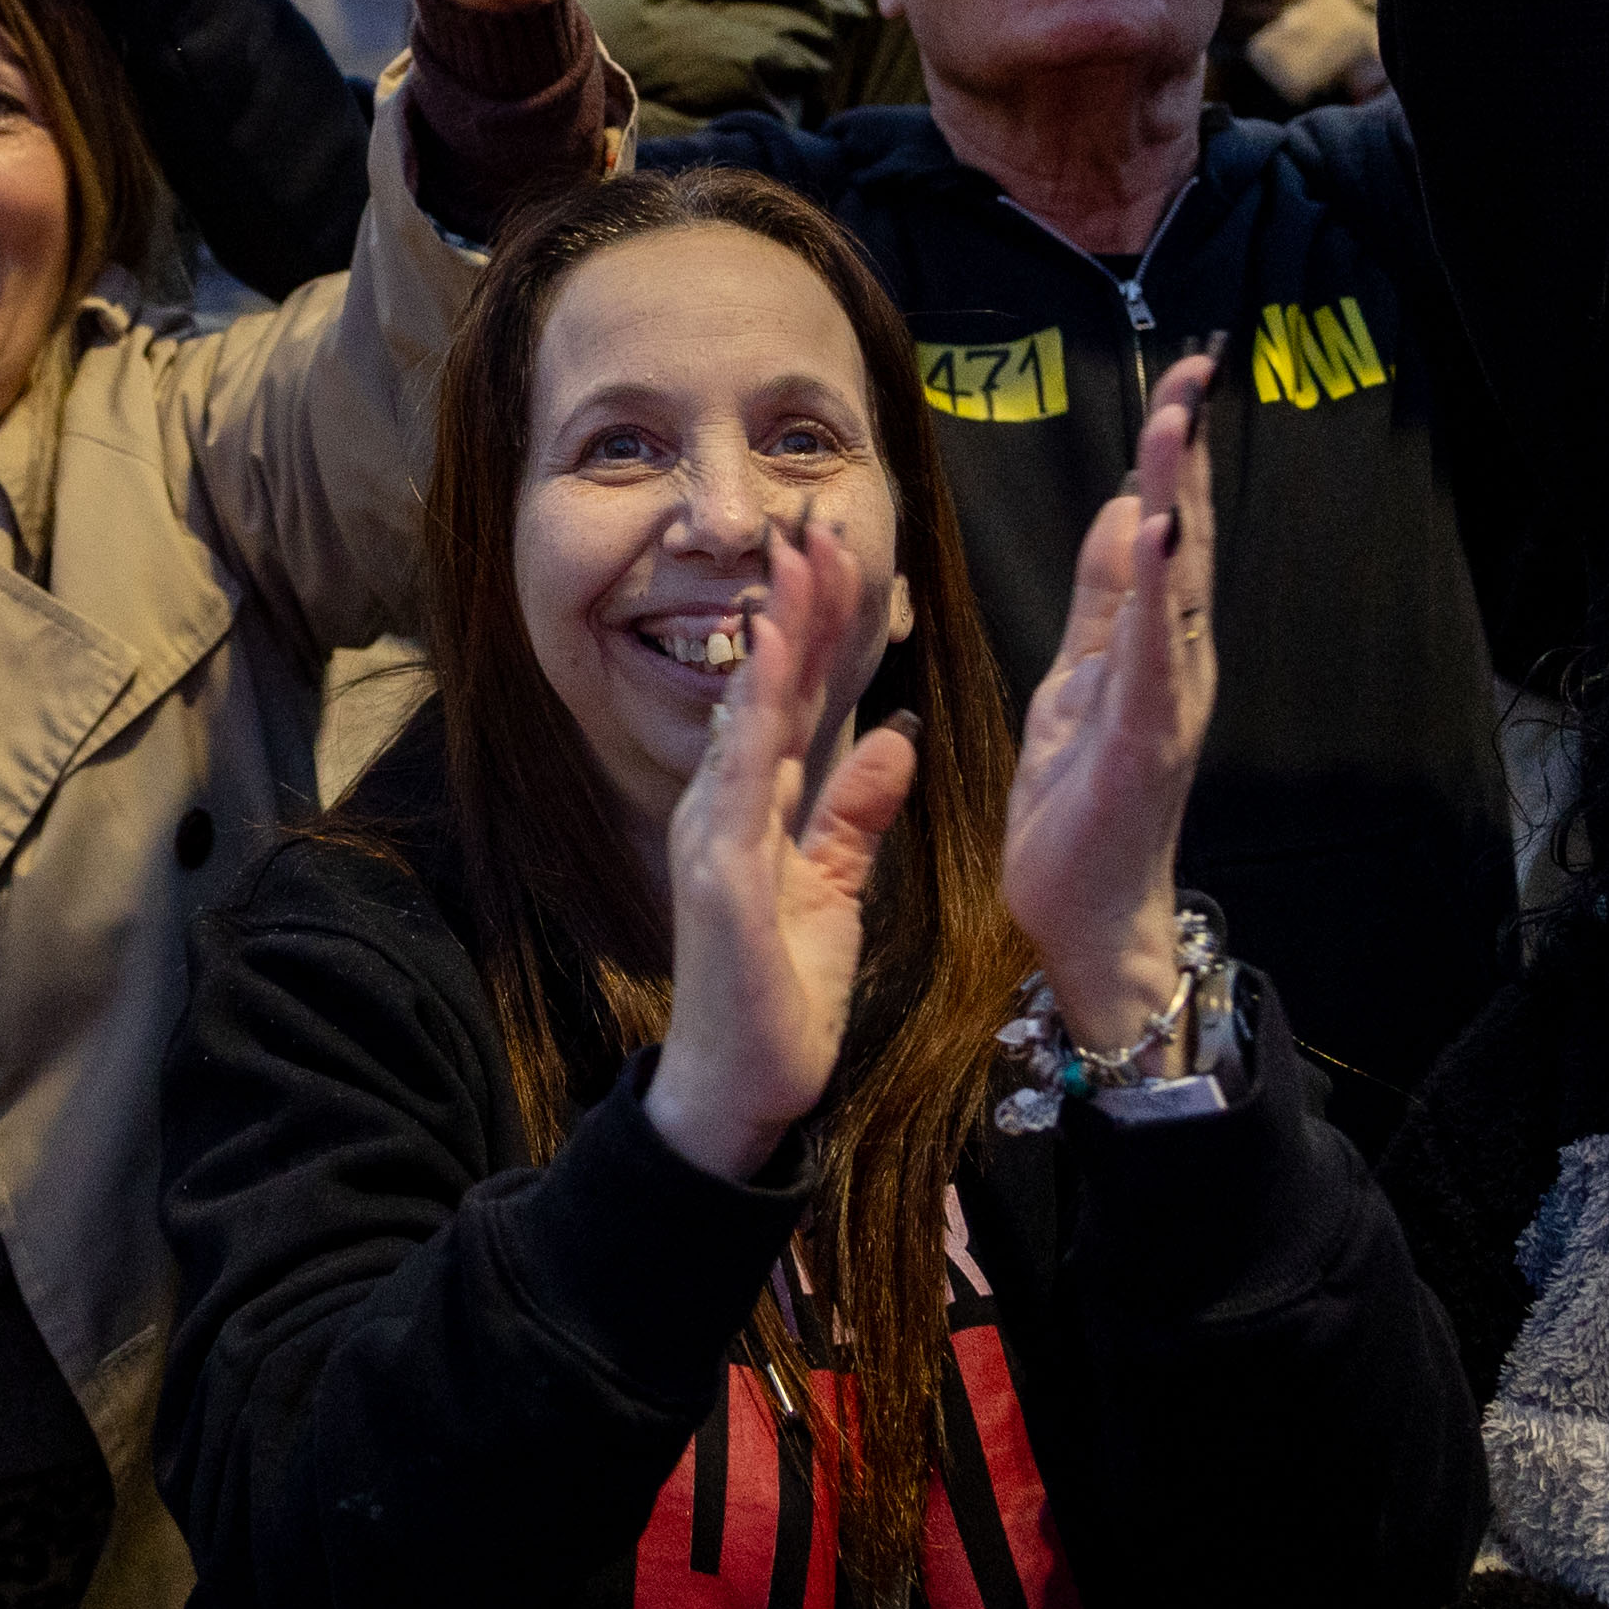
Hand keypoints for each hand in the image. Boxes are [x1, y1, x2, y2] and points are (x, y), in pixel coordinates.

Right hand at [638, 513, 917, 1184]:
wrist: (739, 1089)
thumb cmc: (779, 993)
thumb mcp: (836, 887)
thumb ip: (856, 810)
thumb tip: (895, 734)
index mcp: (749, 806)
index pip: (789, 698)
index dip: (815, 625)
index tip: (838, 554)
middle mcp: (721, 805)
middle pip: (763, 686)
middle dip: (792, 603)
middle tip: (814, 519)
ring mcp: (713, 835)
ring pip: (747, 713)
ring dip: (774, 635)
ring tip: (796, 562)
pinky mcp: (718, 874)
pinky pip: (741, 780)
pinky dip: (757, 714)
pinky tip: (774, 663)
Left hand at [1001, 352, 1214, 1050]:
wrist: (1090, 917)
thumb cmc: (1084, 805)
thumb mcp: (1079, 678)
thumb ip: (1107, 599)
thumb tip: (1134, 509)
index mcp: (1153, 645)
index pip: (1169, 530)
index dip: (1174, 454)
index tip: (1183, 378)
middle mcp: (1176, 663)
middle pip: (1187, 538)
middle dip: (1187, 453)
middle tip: (1196, 371)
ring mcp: (1166, 701)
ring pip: (1177, 582)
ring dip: (1180, 497)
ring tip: (1180, 422)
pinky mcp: (1142, 740)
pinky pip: (1152, 655)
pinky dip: (1159, 593)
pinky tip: (1162, 535)